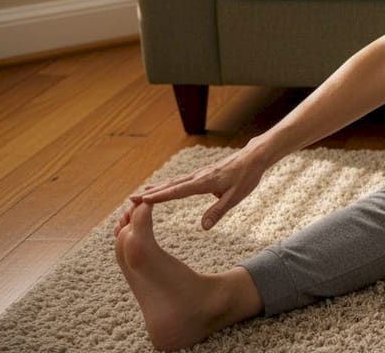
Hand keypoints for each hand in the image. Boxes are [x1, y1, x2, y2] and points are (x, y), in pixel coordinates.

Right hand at [129, 147, 267, 229]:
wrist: (254, 157)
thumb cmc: (247, 177)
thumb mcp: (236, 197)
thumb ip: (219, 211)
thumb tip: (204, 227)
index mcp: (205, 182)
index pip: (178, 191)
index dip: (160, 196)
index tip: (142, 200)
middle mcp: (198, 176)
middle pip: (170, 186)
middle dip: (151, 193)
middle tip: (130, 200)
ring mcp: (199, 174)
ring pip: (174, 182)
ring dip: (156, 188)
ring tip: (139, 194)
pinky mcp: (201, 173)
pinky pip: (180, 180)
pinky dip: (167, 184)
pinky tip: (162, 187)